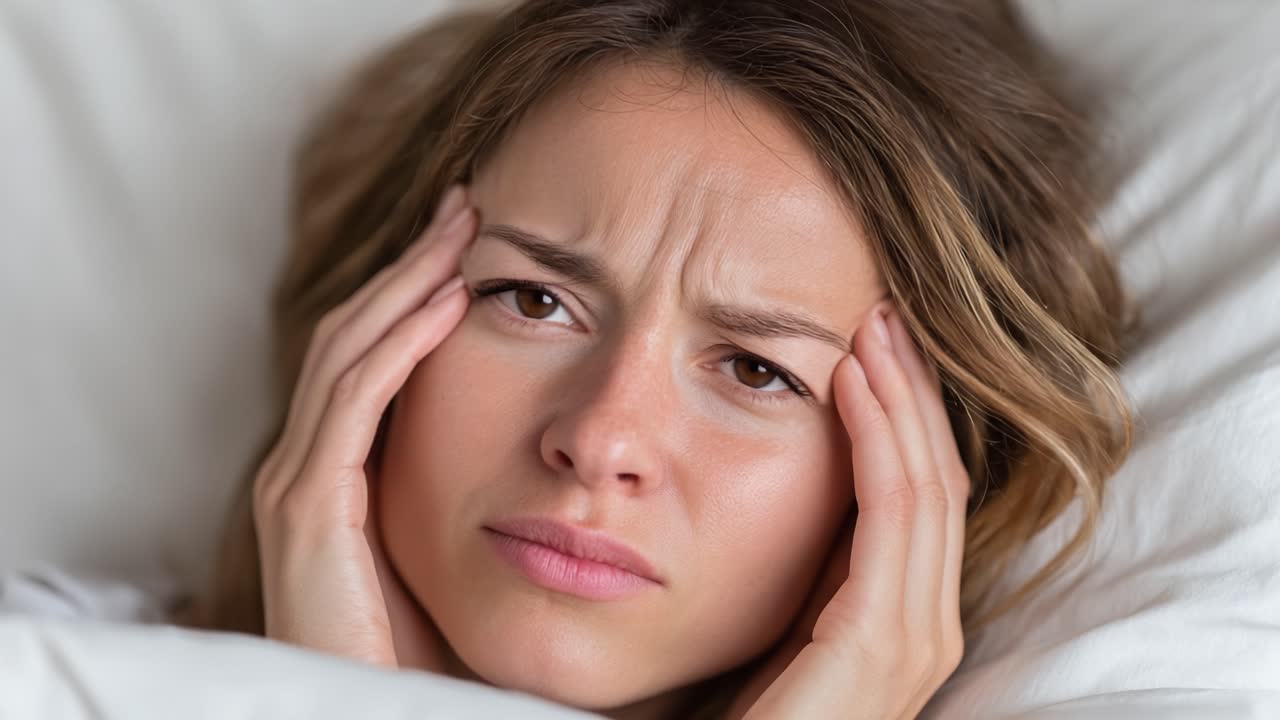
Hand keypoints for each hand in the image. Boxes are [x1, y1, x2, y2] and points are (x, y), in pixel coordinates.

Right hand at [252, 185, 475, 666]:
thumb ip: (472, 489)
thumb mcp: (453, 551)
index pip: (371, 356)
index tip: (470, 242)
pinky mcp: (309, 511)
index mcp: (336, 475)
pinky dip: (397, 345)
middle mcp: (306, 469)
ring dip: (406, 283)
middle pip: (354, 335)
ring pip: (349, 352)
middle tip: (466, 206)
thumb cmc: (430, 653)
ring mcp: (300, 486)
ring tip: (463, 229)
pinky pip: (356, 403)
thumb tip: (551, 441)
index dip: (414, 291)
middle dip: (411, 266)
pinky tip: (447, 301)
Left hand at [727, 305, 968, 718]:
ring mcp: (912, 638)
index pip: (920, 496)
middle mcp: (923, 625)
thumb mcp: (779, 620)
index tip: (873, 343)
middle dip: (914, 392)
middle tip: (885, 310)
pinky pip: (892, 515)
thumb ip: (805, 568)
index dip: (905, 415)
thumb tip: (791, 490)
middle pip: (936, 479)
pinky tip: (849, 382)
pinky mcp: (880, 643)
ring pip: (924, 485)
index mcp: (900, 617)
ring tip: (873, 325)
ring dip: (901, 397)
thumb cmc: (738, 714)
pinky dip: (877, 439)